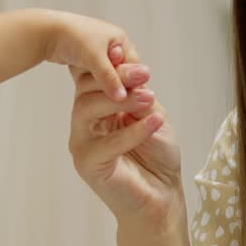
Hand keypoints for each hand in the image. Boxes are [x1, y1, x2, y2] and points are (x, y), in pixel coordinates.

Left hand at [43, 11, 139, 101]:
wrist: (45, 31)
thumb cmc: (72, 38)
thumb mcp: (94, 58)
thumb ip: (109, 78)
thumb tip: (122, 97)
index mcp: (120, 38)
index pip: (134, 66)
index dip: (133, 84)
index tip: (133, 103)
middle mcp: (112, 44)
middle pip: (122, 72)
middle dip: (120, 86)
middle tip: (120, 106)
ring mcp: (98, 51)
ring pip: (108, 75)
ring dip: (105, 86)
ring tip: (106, 103)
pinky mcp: (86, 59)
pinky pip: (95, 76)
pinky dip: (94, 84)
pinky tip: (93, 96)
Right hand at [69, 50, 183, 229]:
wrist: (162, 196)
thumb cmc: (157, 157)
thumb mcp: (152, 116)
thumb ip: (139, 96)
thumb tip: (132, 71)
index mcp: (97, 111)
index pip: (91, 80)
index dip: (107, 64)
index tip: (124, 49)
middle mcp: (84, 125)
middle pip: (86, 91)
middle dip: (115, 78)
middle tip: (144, 74)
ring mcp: (82, 145)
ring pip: (87, 110)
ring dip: (121, 101)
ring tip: (149, 98)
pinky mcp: (88, 165)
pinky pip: (105, 143)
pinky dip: (132, 131)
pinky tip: (155, 123)